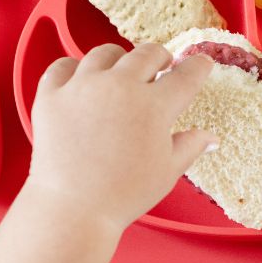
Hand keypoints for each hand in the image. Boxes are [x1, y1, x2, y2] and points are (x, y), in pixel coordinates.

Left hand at [27, 43, 215, 234]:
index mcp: (154, 106)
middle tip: (161, 70)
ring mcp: (82, 87)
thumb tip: (211, 138)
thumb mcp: (167, 171)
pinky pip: (63, 66)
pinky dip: (75, 70)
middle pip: (147, 53)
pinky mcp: (51, 95)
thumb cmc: (124, 194)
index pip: (185, 76)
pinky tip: (82, 83)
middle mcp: (119, 87)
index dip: (198, 67)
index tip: (200, 65)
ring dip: (119, 61)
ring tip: (120, 76)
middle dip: (160, 58)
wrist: (73, 209)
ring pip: (105, 53)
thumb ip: (191, 146)